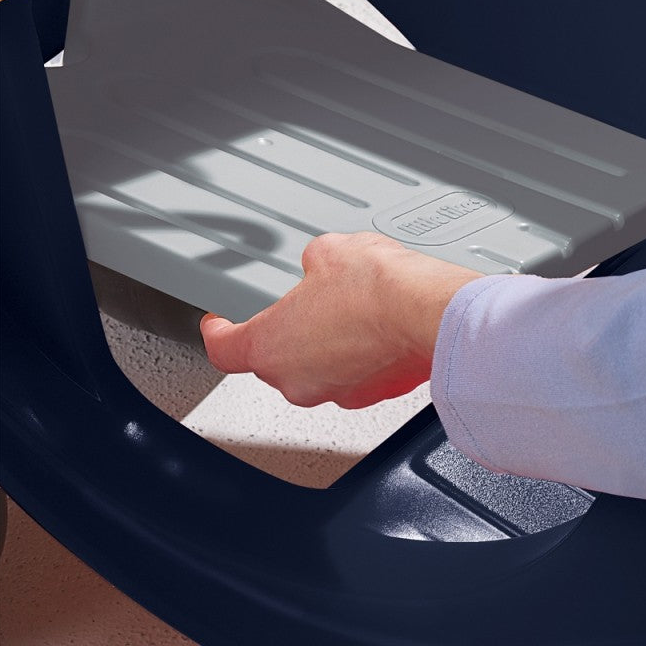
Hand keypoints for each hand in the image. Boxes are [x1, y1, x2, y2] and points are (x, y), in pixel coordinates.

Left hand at [200, 232, 482, 407]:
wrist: (427, 312)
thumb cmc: (375, 288)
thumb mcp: (326, 251)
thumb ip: (309, 264)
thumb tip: (320, 267)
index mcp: (270, 346)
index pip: (223, 349)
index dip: (218, 332)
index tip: (220, 323)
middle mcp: (297, 380)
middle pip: (274, 359)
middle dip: (287, 331)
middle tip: (306, 302)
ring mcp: (337, 391)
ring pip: (318, 369)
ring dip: (326, 345)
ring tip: (350, 311)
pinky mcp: (374, 394)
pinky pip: (355, 375)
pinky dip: (359, 356)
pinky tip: (376, 327)